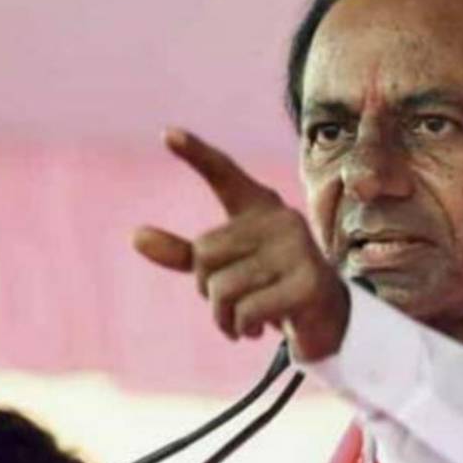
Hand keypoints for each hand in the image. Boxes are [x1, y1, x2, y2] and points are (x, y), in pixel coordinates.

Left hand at [133, 128, 349, 361]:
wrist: (327, 320)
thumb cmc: (270, 287)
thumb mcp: (225, 269)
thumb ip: (184, 254)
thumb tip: (135, 236)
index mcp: (260, 208)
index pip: (224, 175)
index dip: (197, 154)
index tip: (167, 133)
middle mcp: (282, 219)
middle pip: (205, 253)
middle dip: (209, 290)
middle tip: (234, 302)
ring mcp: (299, 250)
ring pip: (223, 288)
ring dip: (224, 317)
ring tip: (244, 323)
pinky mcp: (309, 284)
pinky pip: (247, 311)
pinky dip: (241, 328)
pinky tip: (256, 329)